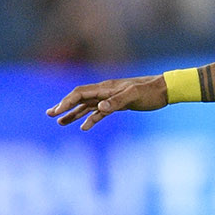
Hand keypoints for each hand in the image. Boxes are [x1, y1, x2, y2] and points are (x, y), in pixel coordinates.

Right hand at [47, 75, 167, 129]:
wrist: (164, 90)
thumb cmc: (150, 92)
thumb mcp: (134, 96)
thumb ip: (116, 102)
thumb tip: (99, 108)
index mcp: (106, 87)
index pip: (80, 93)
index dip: (66, 101)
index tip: (56, 111)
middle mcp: (104, 92)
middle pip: (79, 98)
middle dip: (64, 106)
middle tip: (49, 114)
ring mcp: (110, 98)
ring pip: (87, 106)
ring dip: (73, 114)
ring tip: (60, 122)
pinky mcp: (117, 105)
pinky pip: (99, 113)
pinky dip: (90, 119)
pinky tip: (83, 127)